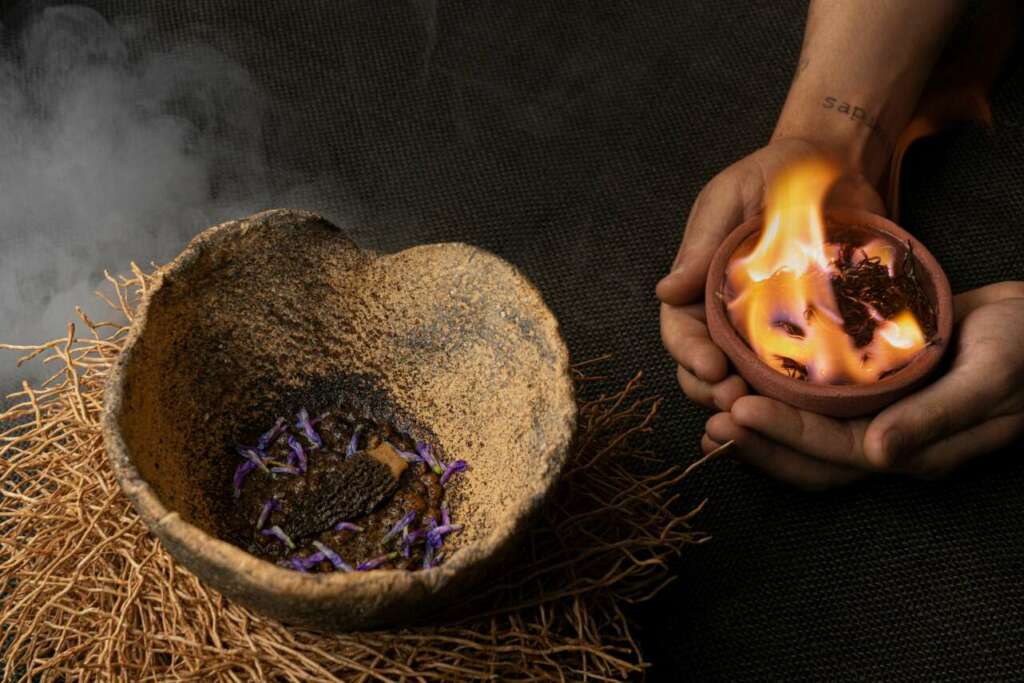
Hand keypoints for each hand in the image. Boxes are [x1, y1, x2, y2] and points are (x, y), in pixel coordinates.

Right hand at [657, 137, 884, 413]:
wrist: (836, 167)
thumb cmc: (773, 175)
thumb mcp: (730, 198)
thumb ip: (702, 243)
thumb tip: (666, 292)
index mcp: (699, 288)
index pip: (681, 331)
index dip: (689, 354)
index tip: (710, 366)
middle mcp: (728, 318)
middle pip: (706, 369)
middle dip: (715, 390)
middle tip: (736, 402)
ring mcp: (770, 332)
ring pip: (748, 381)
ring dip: (753, 402)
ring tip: (768, 413)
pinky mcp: (813, 336)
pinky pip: (801, 374)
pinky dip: (798, 393)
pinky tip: (810, 405)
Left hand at [702, 281, 1023, 488]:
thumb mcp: (993, 375)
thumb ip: (938, 417)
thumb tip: (880, 455)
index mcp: (916, 449)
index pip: (833, 451)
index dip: (782, 434)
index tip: (736, 410)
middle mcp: (892, 444)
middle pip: (810, 458)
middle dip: (758, 443)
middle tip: (708, 420)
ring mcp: (884, 422)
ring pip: (809, 441)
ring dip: (763, 431)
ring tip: (714, 411)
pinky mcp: (879, 395)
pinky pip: (821, 411)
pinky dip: (784, 404)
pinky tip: (752, 383)